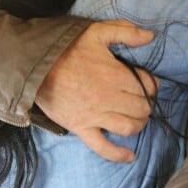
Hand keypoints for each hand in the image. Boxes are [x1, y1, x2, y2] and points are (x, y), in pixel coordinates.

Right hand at [35, 20, 156, 161]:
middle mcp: (110, 98)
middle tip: (142, 100)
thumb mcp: (96, 32)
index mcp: (116, 74)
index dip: (152, 84)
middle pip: (141, 107)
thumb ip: (125, 31)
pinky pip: (103, 147)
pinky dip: (118, 154)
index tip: (148, 83)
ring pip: (129, 127)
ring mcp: (95, 115)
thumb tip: (150, 36)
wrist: (35, 65)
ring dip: (139, 124)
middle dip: (147, 104)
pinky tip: (130, 156)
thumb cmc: (67, 48)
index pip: (147, 85)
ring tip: (138, 119)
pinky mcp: (81, 128)